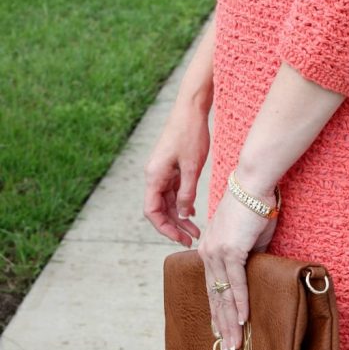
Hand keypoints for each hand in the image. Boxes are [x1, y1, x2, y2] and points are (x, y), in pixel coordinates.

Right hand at [143, 103, 209, 245]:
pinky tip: (192, 213)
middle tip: (191, 239)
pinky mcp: (171, 168)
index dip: (164, 228)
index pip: (152, 211)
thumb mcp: (192, 167)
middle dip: (174, 226)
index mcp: (154, 176)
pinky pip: (173, 191)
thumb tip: (182, 215)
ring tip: (196, 230)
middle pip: (159, 209)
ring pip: (167, 202)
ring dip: (180, 217)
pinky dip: (182, 203)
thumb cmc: (190, 134)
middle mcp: (154, 176)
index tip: (180, 239)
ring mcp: (162, 172)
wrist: (191, 110)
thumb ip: (186, 193)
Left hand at [197, 168, 278, 349]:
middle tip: (229, 348)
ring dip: (231, 322)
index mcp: (209, 251)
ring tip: (235, 343)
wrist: (253, 185)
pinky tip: (244, 320)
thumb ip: (248, 257)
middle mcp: (207, 254)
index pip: (212, 287)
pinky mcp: (230, 250)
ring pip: (223, 295)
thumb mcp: (250, 238)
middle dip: (222, 325)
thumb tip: (254, 273)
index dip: (217, 311)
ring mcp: (217, 253)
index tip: (221, 330)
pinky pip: (236, 283)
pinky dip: (240, 302)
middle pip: (215, 296)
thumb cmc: (254, 208)